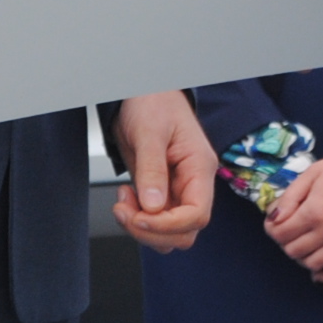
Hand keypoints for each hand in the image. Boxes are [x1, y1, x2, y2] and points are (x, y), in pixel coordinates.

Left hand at [110, 91, 217, 252]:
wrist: (141, 91)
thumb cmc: (153, 102)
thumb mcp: (149, 132)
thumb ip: (152, 170)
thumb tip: (153, 206)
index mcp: (199, 168)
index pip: (197, 214)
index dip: (169, 225)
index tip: (140, 218)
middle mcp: (192, 183)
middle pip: (184, 231)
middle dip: (151, 230)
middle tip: (124, 211)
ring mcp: (176, 190)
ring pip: (169, 232)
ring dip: (142, 228)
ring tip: (122, 202)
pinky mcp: (159, 191)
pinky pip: (154, 220)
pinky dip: (136, 218)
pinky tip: (125, 197)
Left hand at [265, 155, 322, 289]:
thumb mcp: (312, 173)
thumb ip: (290, 197)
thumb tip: (273, 218)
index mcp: (312, 211)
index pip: (281, 234)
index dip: (273, 231)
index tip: (275, 225)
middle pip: (295, 251)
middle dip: (286, 244)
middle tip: (289, 235)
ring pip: (315, 264)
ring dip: (304, 258)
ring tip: (305, 247)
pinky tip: (322, 269)